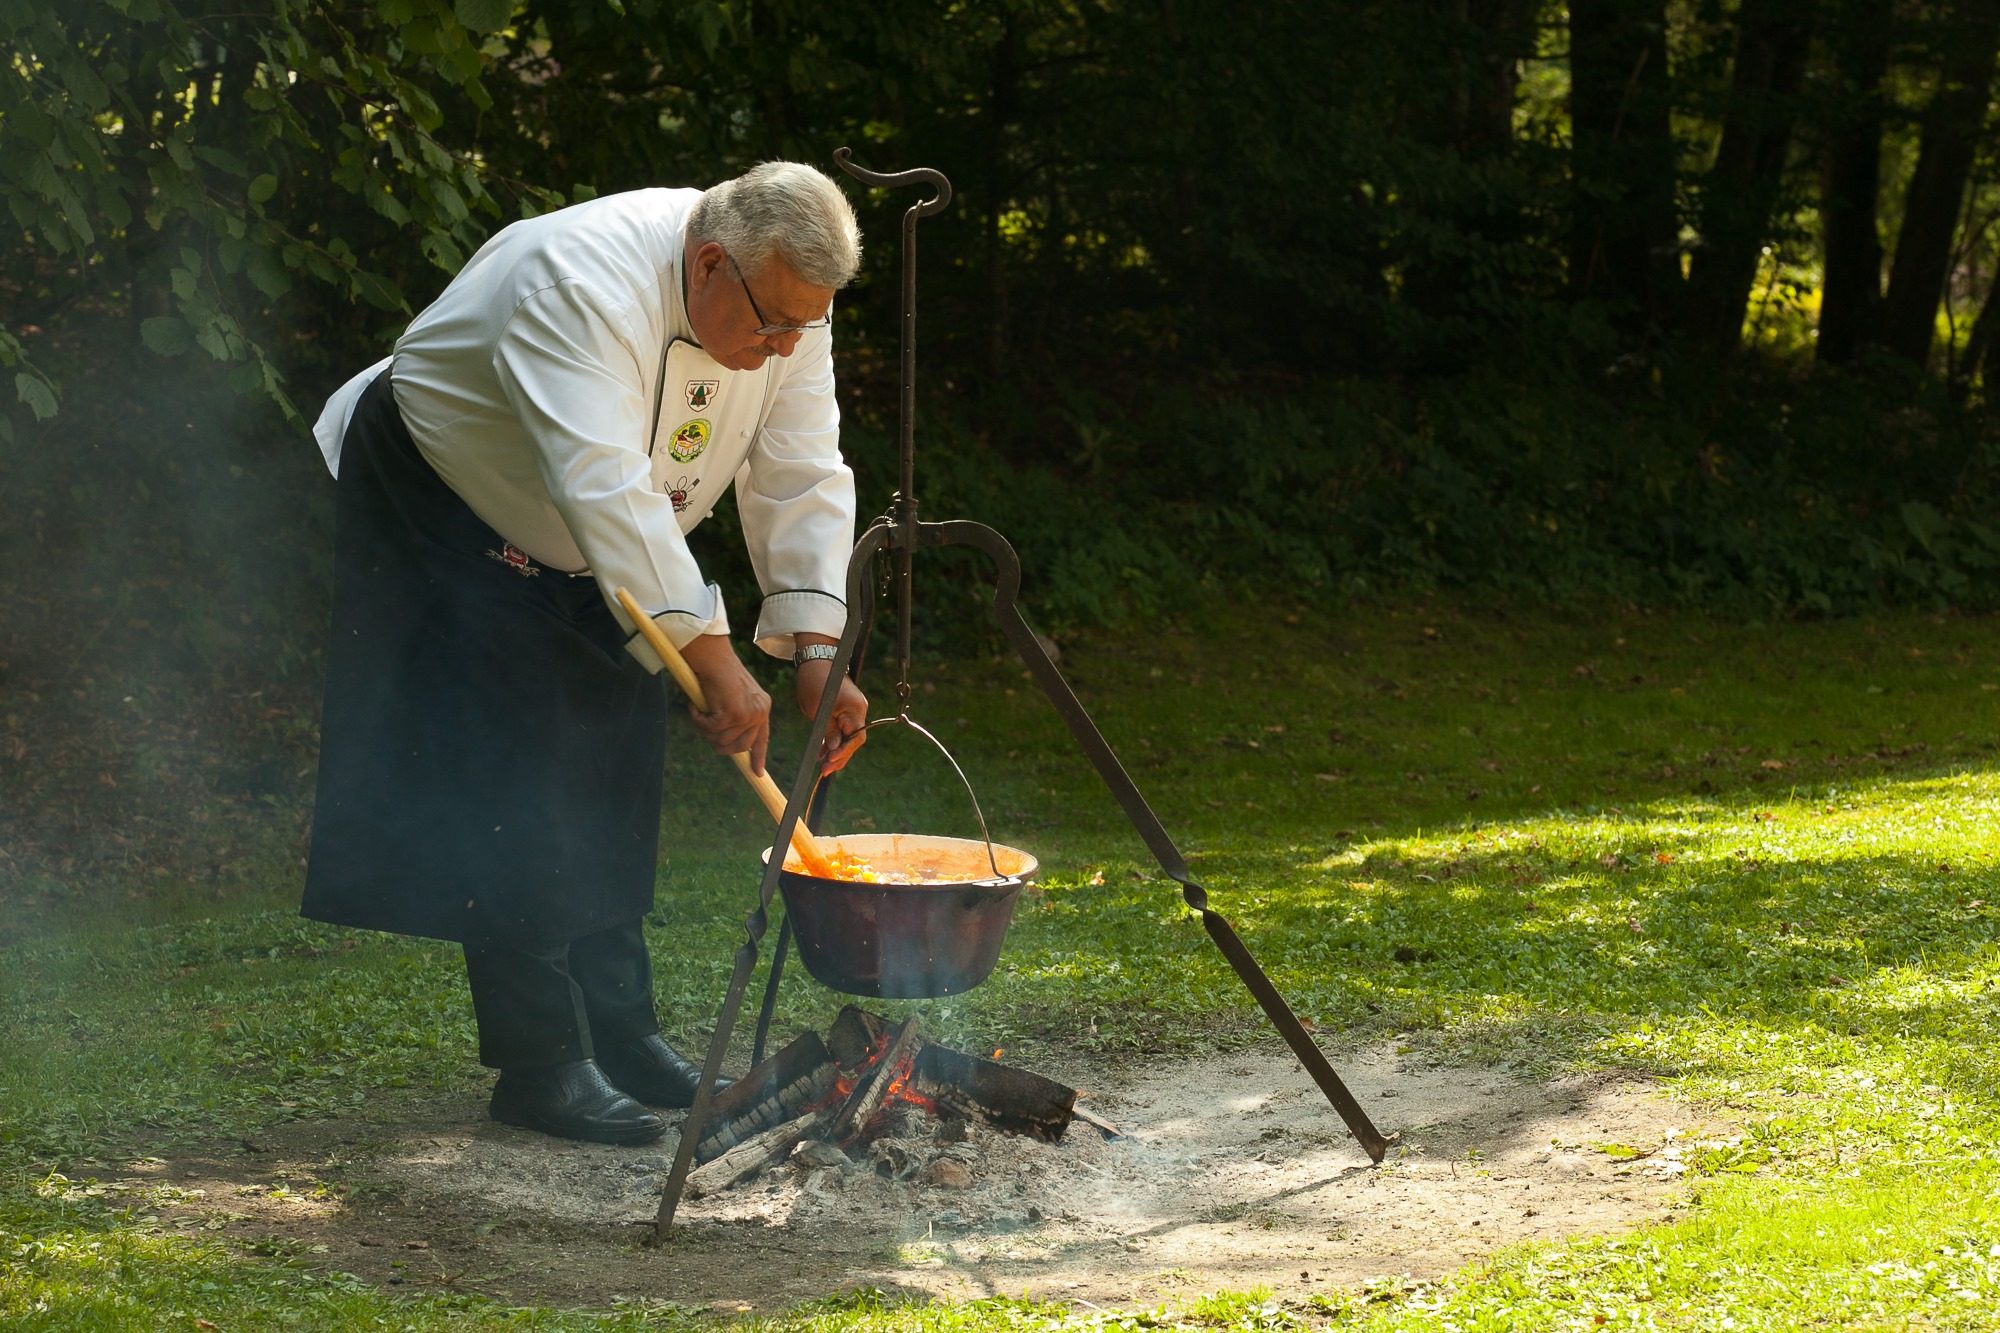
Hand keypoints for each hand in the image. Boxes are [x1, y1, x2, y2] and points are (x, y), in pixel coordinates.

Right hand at [676, 633, 773, 774]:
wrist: (712, 657)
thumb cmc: (717, 673)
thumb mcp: (733, 697)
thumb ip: (735, 718)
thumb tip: (727, 743)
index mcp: (762, 707)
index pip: (762, 738)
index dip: (758, 757)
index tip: (756, 772)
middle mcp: (760, 711)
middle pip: (739, 747)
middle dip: (718, 742)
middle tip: (705, 727)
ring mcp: (748, 714)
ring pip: (722, 741)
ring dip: (705, 729)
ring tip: (699, 710)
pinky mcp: (733, 714)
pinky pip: (711, 730)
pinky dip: (699, 719)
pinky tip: (695, 705)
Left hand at [795, 657, 868, 774]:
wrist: (817, 660)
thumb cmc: (816, 682)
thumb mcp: (818, 710)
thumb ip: (829, 731)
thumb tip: (835, 749)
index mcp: (855, 710)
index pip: (856, 738)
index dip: (844, 753)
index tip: (830, 762)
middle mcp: (859, 711)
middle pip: (854, 741)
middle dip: (840, 756)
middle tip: (825, 770)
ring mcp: (854, 710)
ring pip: (848, 737)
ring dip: (836, 751)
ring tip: (823, 766)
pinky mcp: (847, 710)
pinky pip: (844, 729)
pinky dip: (834, 740)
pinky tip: (823, 752)